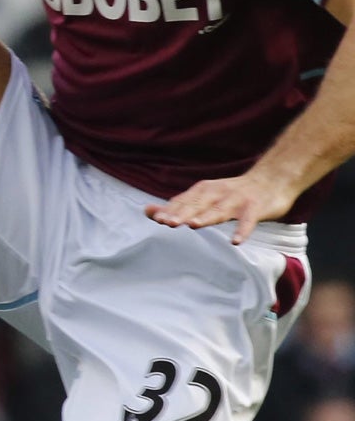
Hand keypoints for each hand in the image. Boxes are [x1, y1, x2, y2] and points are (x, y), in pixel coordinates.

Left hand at [145, 169, 298, 242]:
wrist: (273, 179)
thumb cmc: (233, 193)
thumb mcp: (204, 197)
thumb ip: (178, 206)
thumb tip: (147, 211)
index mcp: (204, 191)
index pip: (183, 201)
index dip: (171, 209)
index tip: (155, 218)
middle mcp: (218, 193)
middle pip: (198, 205)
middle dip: (182, 213)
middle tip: (166, 222)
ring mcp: (237, 200)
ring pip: (220, 210)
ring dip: (206, 217)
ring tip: (193, 225)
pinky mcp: (256, 208)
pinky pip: (249, 221)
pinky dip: (242, 230)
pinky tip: (235, 241)